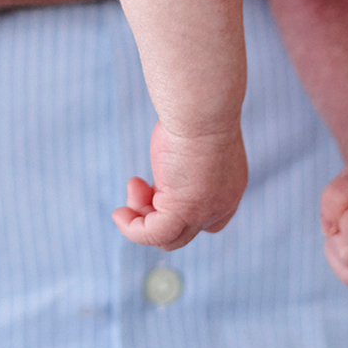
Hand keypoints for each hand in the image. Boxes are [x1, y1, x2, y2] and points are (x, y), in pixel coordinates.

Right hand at [112, 121, 248, 251]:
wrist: (201, 109)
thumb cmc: (195, 113)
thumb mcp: (188, 145)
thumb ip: (181, 166)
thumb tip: (163, 174)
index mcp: (228, 188)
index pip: (207, 221)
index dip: (177, 212)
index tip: (156, 184)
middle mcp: (220, 205)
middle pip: (184, 231)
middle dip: (154, 210)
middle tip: (140, 181)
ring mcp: (204, 212)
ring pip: (169, 238)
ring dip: (142, 219)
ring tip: (132, 186)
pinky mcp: (184, 211)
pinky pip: (154, 235)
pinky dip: (133, 230)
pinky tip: (119, 215)